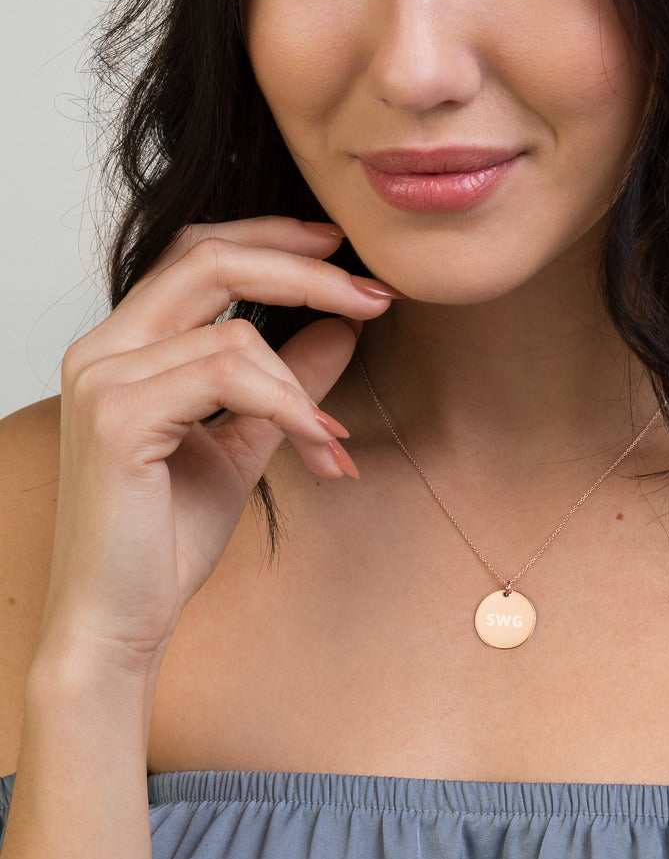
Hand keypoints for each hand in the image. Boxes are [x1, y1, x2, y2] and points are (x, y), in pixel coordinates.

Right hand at [38, 215, 398, 675]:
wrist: (121, 618)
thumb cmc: (168, 536)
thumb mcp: (245, 441)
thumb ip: (287, 382)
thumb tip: (342, 328)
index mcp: (126, 346)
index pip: (198, 254)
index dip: (273, 240)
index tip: (342, 250)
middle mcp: (103, 349)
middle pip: (210, 259)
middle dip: (306, 272)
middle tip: (376, 295)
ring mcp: (104, 379)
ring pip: (234, 333)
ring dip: (305, 388)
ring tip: (334, 442)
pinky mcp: (118, 417)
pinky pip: (227, 377)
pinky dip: (288, 406)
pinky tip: (319, 445)